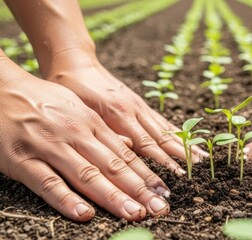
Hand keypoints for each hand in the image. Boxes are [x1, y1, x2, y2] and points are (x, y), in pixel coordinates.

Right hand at [0, 57, 169, 221]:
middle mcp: (76, 134)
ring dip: (112, 196)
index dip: (146, 175)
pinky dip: (66, 199)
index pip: (125, 154)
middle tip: (159, 208)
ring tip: (134, 213)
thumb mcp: (80, 109)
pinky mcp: (22, 160)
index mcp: (92, 123)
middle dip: (139, 189)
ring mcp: (50, 147)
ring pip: (86, 175)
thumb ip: (104, 131)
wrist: (4, 89)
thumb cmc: (46, 102)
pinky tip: (84, 214)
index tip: (164, 192)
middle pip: (113, 166)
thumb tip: (130, 147)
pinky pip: (47, 182)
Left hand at [44, 48, 206, 174]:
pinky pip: (161, 120)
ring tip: (202, 156)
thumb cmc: (73, 88)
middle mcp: (134, 110)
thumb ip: (102, 129)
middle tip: (198, 169)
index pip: (145, 143)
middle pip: (162, 136)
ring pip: (166, 128)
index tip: (177, 173)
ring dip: (184, 144)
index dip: (162, 160)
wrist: (78, 63)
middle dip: (180, 155)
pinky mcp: (141, 104)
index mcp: (118, 113)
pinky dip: (176, 131)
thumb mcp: (79, 109)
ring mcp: (140, 106)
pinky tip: (188, 139)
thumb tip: (126, 148)